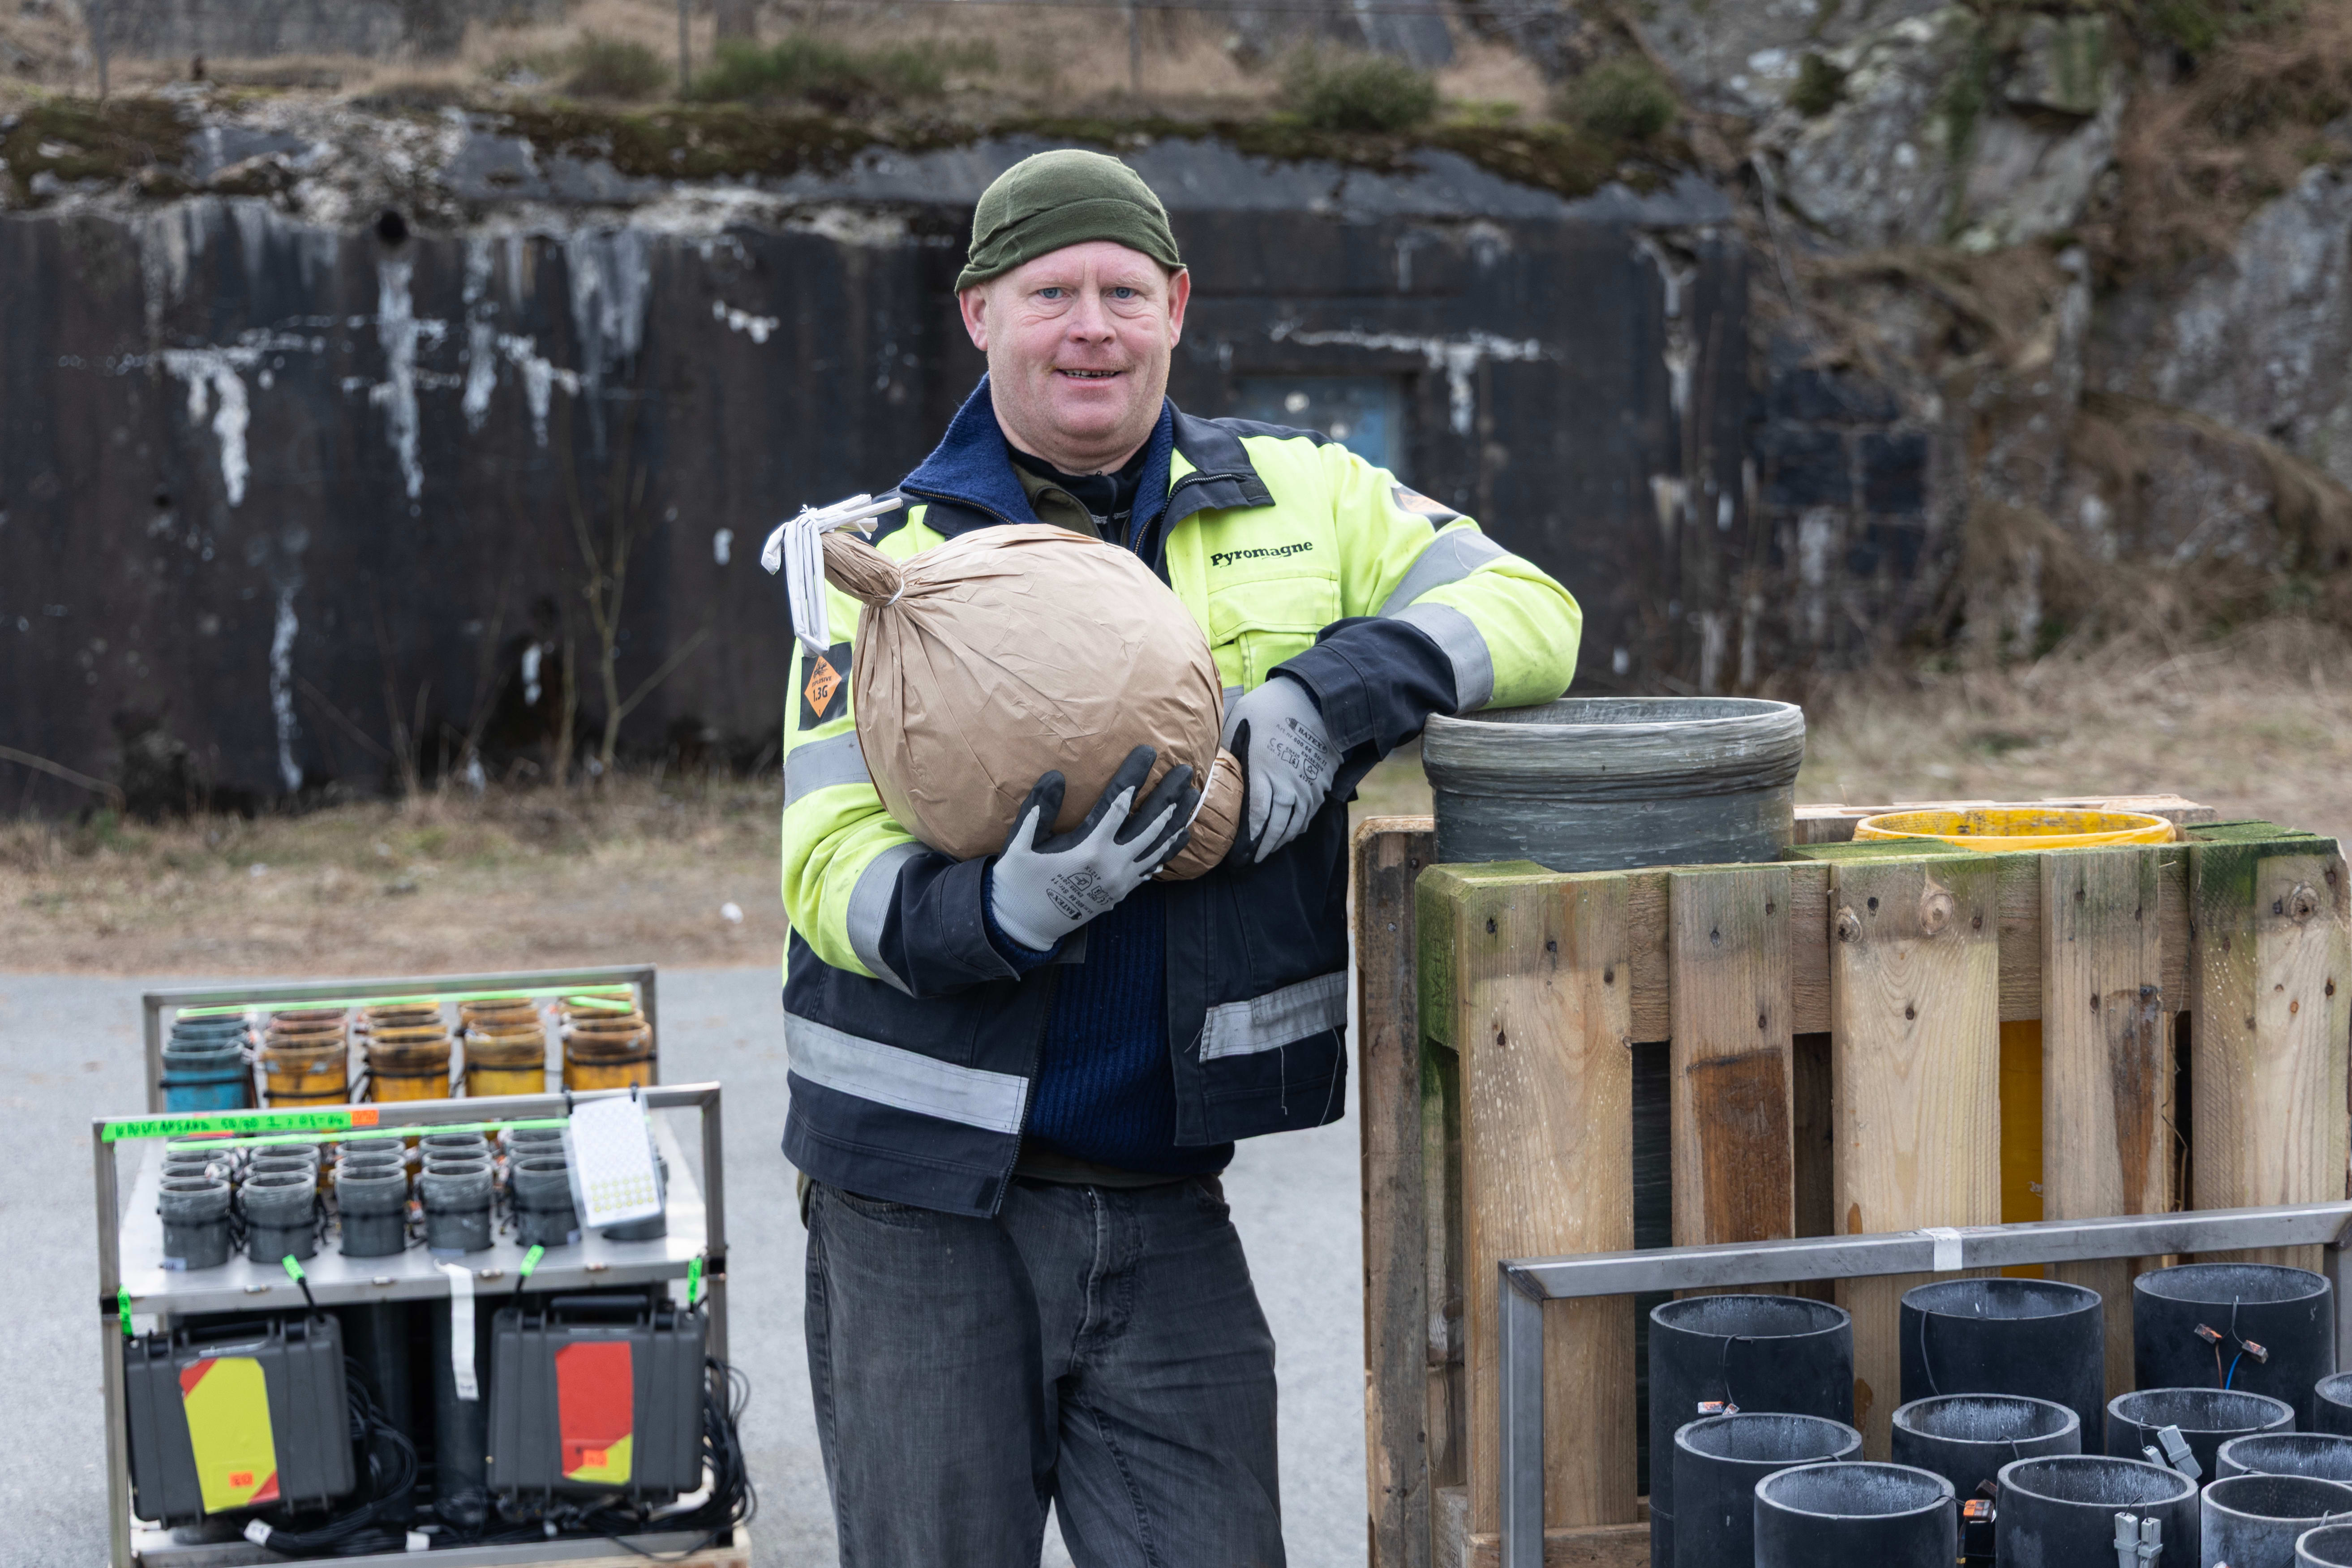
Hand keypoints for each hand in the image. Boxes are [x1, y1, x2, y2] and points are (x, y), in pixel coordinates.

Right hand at [988, 746, 1197, 951]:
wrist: (1024, 927)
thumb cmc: (1017, 882)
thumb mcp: (1019, 845)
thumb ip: (1038, 809)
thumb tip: (1056, 775)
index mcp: (1088, 848)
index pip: (1119, 803)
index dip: (1135, 775)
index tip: (1149, 752)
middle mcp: (1112, 864)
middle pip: (1150, 823)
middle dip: (1170, 794)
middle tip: (1186, 771)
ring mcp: (1120, 880)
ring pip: (1158, 846)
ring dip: (1177, 820)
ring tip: (1193, 798)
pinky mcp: (1120, 892)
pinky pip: (1152, 867)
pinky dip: (1168, 850)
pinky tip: (1180, 836)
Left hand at [1222, 675, 1338, 862]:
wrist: (1317, 698)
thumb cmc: (1272, 707)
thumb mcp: (1239, 721)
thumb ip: (1226, 748)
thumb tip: (1206, 766)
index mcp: (1264, 773)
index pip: (1254, 819)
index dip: (1245, 842)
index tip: (1234, 857)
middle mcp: (1287, 787)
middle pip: (1274, 829)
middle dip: (1260, 850)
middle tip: (1247, 864)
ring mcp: (1307, 788)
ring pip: (1293, 826)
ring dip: (1278, 843)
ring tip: (1265, 853)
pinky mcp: (1320, 784)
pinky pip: (1308, 815)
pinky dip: (1297, 828)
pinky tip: (1288, 833)